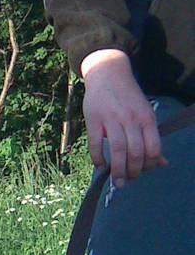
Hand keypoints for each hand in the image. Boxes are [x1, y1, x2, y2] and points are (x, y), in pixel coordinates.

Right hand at [80, 49, 165, 186]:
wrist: (108, 73)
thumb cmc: (128, 98)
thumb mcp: (144, 114)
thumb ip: (151, 138)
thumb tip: (161, 163)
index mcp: (146, 118)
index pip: (152, 148)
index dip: (149, 165)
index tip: (143, 172)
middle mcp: (130, 119)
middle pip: (135, 152)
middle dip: (132, 172)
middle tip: (128, 181)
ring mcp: (111, 119)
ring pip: (117, 150)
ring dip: (117, 170)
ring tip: (117, 180)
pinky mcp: (94, 120)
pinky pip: (95, 144)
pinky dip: (98, 159)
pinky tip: (101, 166)